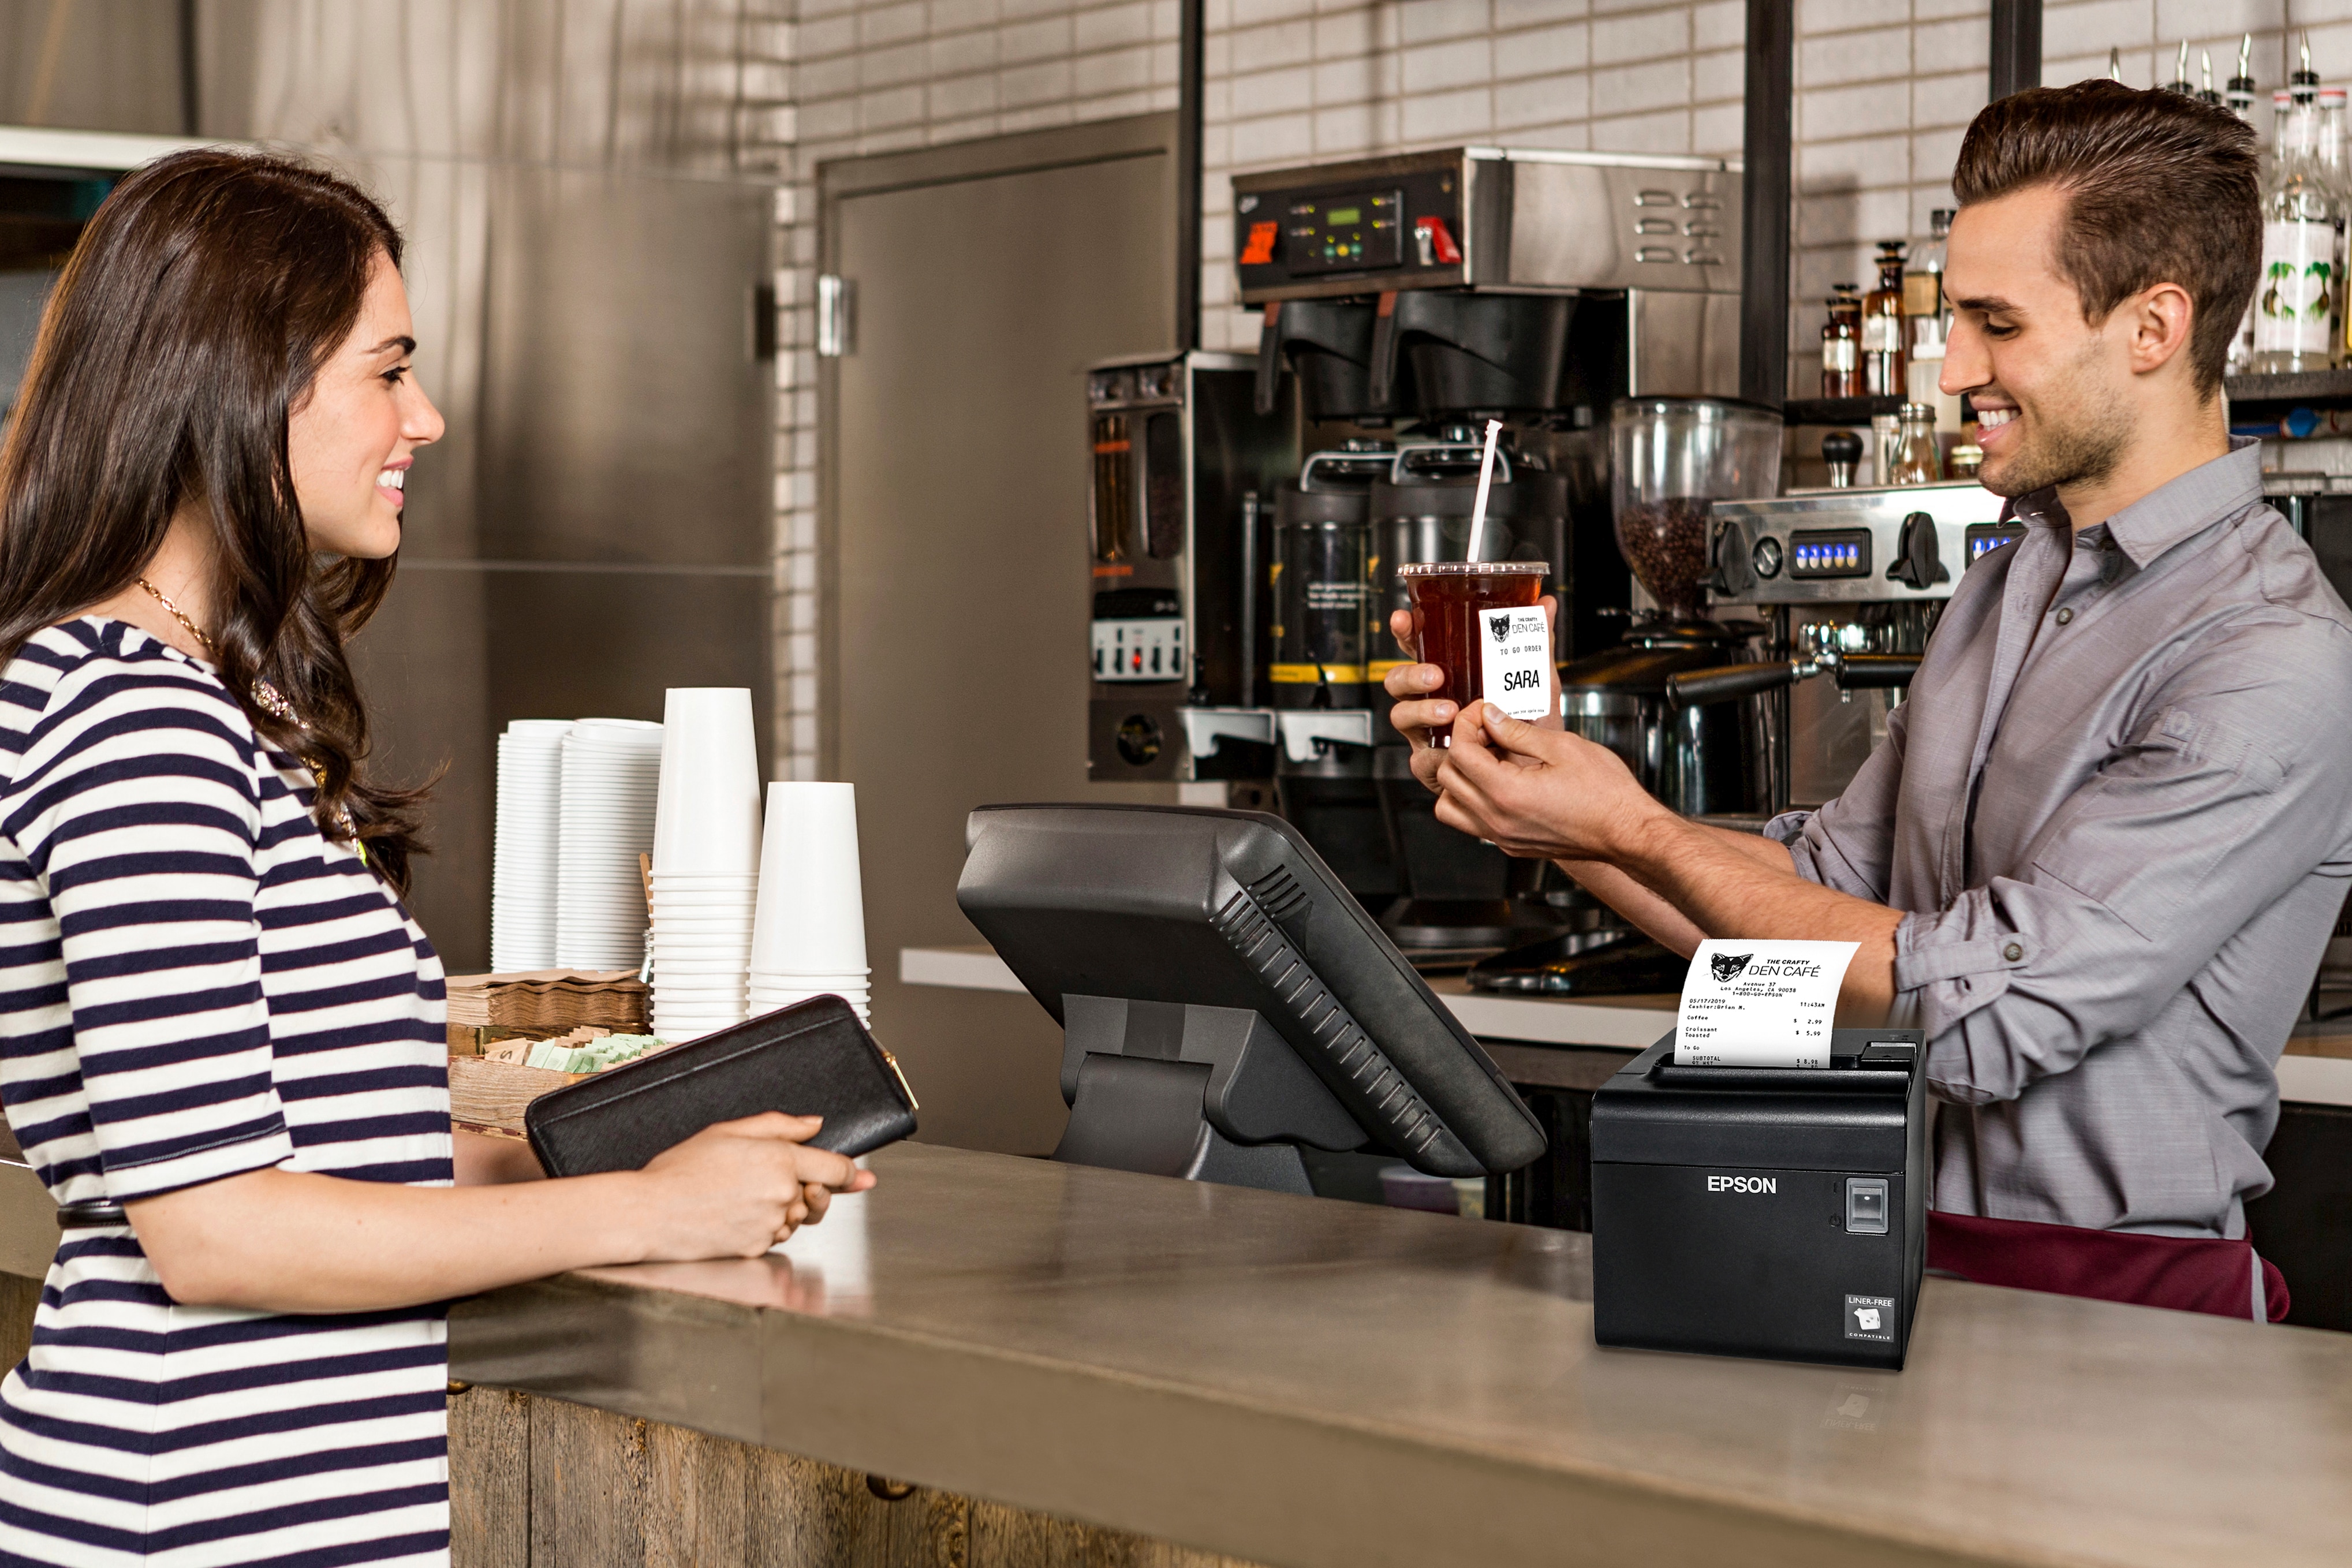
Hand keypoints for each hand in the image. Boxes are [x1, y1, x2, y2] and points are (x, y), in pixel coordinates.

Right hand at [631, 1112, 876, 1259]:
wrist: (649, 1212)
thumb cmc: (681, 1169)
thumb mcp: (729, 1131)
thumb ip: (779, 1126)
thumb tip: (815, 1125)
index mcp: (780, 1161)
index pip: (835, 1169)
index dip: (850, 1173)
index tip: (862, 1178)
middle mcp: (782, 1195)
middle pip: (818, 1197)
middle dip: (808, 1190)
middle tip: (780, 1182)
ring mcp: (770, 1225)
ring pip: (796, 1219)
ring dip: (784, 1209)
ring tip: (743, 1195)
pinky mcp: (756, 1249)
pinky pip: (775, 1238)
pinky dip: (763, 1227)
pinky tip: (734, 1215)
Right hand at [1384, 595, 1563, 798]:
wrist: (1540, 776)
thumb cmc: (1532, 729)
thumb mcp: (1538, 683)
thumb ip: (1538, 645)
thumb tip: (1546, 605)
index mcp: (1450, 677)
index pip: (1419, 648)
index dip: (1406, 632)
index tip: (1404, 620)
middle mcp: (1432, 702)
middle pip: (1398, 681)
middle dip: (1412, 676)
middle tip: (1436, 676)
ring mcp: (1428, 734)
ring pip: (1401, 717)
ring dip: (1421, 712)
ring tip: (1449, 713)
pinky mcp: (1433, 765)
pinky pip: (1419, 759)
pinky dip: (1433, 755)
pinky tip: (1450, 752)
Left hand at [1427, 701, 1665, 862]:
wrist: (1627, 833)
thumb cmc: (1606, 793)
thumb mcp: (1563, 747)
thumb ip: (1518, 731)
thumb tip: (1491, 716)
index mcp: (1506, 793)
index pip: (1460, 752)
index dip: (1465, 723)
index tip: (1482, 711)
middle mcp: (1497, 820)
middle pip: (1447, 777)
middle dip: (1461, 745)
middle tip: (1486, 728)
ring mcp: (1501, 837)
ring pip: (1449, 806)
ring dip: (1459, 777)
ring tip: (1486, 757)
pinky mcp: (1510, 845)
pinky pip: (1471, 822)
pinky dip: (1472, 799)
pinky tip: (1498, 780)